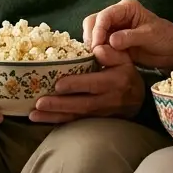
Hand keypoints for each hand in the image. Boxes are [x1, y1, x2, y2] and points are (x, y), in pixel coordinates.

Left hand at [29, 46, 143, 122]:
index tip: (58, 84)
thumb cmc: (125, 73)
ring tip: (34, 114)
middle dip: (59, 105)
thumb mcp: (124, 58)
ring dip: (54, 117)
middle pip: (82, 104)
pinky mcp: (95, 122)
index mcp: (115, 82)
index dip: (76, 85)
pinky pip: (75, 123)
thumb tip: (97, 49)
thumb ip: (111, 53)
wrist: (138, 99)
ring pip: (76, 117)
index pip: (94, 84)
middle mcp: (108, 100)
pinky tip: (41, 120)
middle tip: (39, 103)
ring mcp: (101, 114)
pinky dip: (57, 122)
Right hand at [83, 0, 172, 72]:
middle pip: (92, 23)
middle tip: (94, 54)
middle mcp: (116, 16)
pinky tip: (103, 61)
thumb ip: (130, 37)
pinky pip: (100, 46)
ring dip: (94, 47)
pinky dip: (99, 54)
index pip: (104, 16)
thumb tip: (111, 41)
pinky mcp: (113, 43)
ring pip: (93, 35)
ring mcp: (113, 30)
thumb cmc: (166, 38)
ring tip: (100, 59)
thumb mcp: (150, 36)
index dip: (97, 30)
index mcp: (126, 8)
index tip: (96, 46)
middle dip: (91, 38)